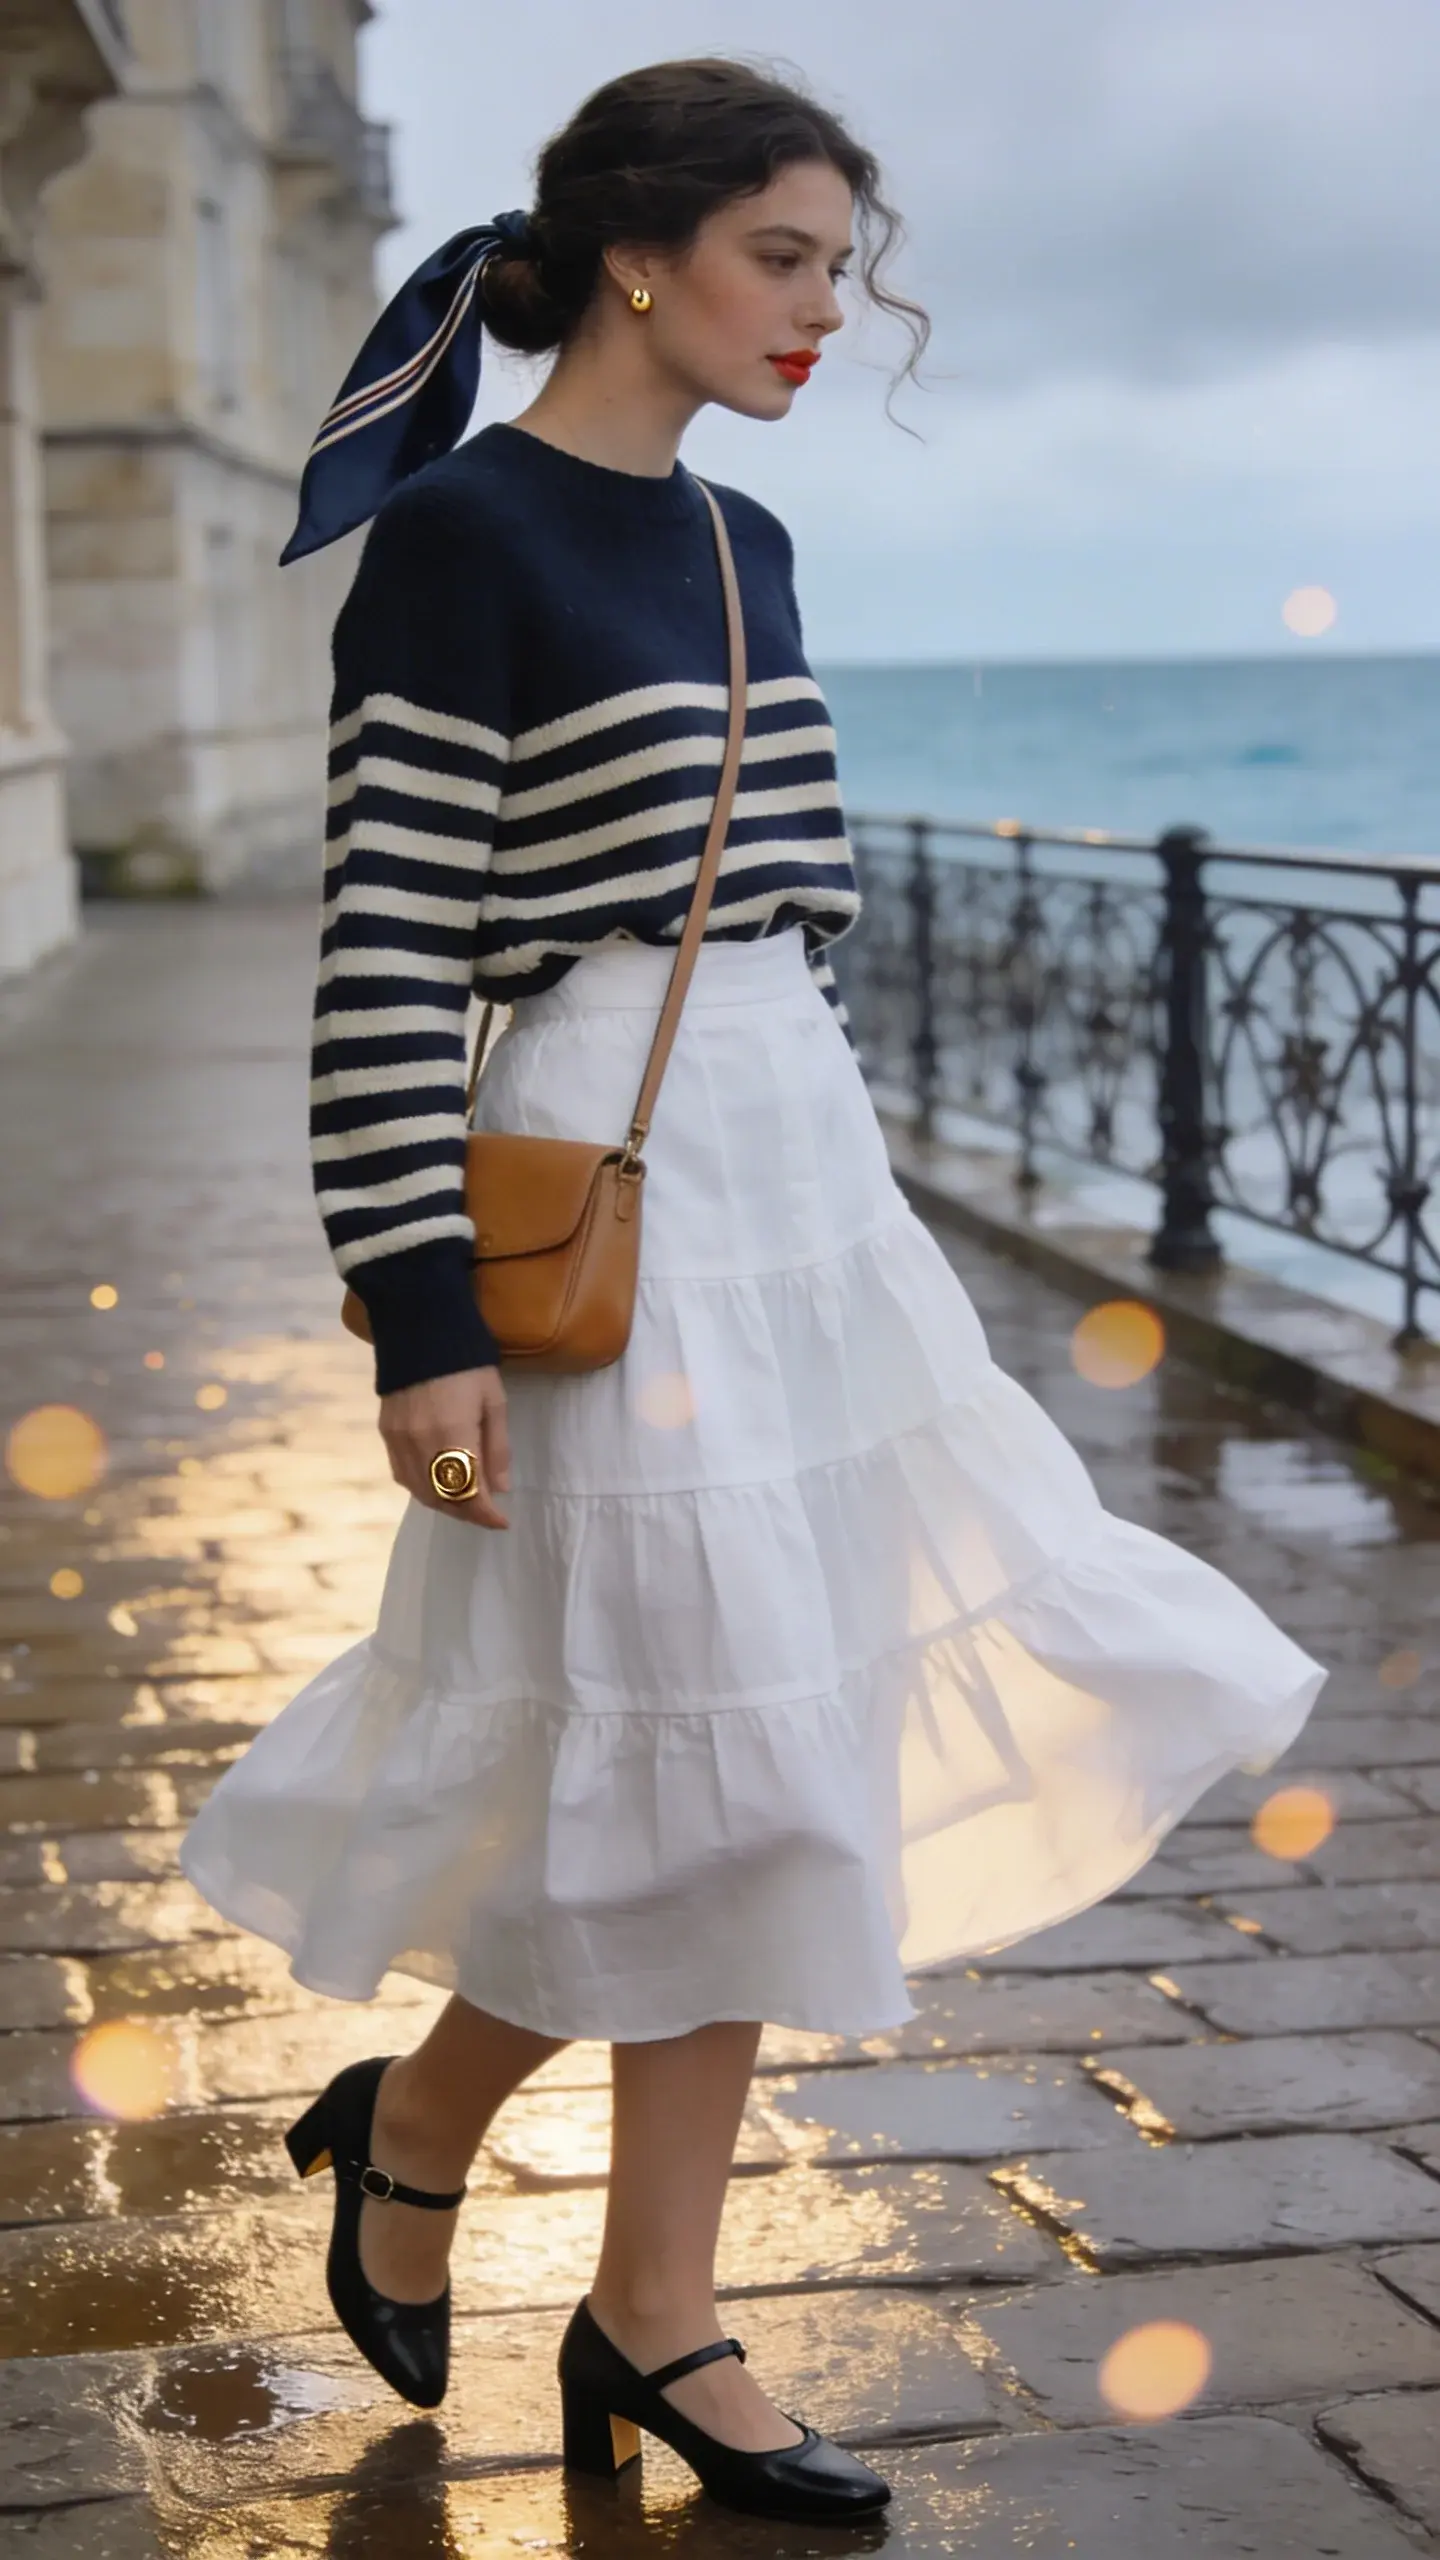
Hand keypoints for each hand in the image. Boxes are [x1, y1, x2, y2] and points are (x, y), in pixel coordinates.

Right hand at [378, 1366, 510, 1529]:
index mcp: (453, 1434)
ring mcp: (398, 1439)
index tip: (502, 1522)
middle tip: (486, 1513)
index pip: (469, 1492)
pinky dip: (421, 1488)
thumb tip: (500, 1488)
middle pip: (442, 1498)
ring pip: (419, 1492)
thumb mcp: (494, 1401)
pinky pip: (402, 1474)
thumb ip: (497, 1448)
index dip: (486, 1514)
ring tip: (465, 1502)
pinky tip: (436, 1483)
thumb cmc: (468, 1363)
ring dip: (444, 1504)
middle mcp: (420, 1444)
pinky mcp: (386, 1432)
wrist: (420, 1328)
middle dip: (466, 1512)